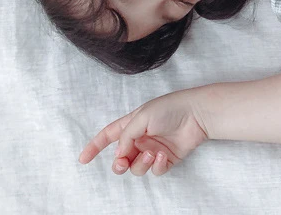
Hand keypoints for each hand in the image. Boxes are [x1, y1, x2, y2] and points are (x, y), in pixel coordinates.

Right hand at [78, 88, 209, 176]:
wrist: (197, 114)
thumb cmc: (170, 108)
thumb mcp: (142, 117)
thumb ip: (126, 136)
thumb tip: (118, 155)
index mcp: (132, 123)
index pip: (109, 135)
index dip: (95, 146)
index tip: (83, 159)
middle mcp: (140, 138)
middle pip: (120, 158)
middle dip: (118, 164)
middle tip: (122, 163)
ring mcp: (153, 149)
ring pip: (136, 167)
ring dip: (140, 164)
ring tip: (152, 153)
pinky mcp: (166, 159)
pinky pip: (154, 171)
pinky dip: (156, 166)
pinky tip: (162, 156)